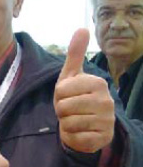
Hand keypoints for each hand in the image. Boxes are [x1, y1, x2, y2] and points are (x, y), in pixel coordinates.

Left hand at [54, 29, 114, 152]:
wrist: (85, 125)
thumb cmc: (75, 98)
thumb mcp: (71, 76)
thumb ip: (75, 54)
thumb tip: (82, 28)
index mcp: (97, 82)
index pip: (61, 90)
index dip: (59, 95)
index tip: (68, 96)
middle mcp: (106, 100)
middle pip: (63, 107)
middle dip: (61, 111)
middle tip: (70, 110)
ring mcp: (107, 120)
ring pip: (69, 123)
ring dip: (66, 124)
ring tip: (74, 120)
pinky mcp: (103, 138)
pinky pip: (76, 138)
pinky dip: (72, 136)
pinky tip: (80, 132)